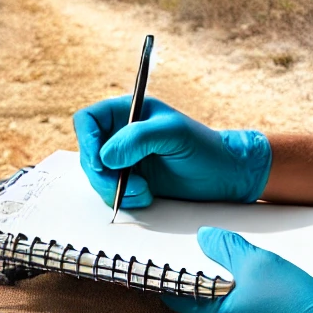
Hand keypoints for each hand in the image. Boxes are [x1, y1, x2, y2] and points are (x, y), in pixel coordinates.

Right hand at [72, 96, 271, 207]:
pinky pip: (111, 193)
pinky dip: (124, 199)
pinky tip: (146, 196)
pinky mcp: (131, 183)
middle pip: (88, 154)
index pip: (88, 120)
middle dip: (102, 173)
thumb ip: (138, 138)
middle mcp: (121, 136)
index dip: (86, 139)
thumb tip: (105, 157)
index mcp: (127, 113)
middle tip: (122, 183)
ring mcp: (124, 161)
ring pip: (97, 178)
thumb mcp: (173, 133)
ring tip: (144, 191)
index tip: (100, 160)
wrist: (225, 177)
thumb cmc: (204, 147)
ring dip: (114, 189)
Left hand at [162, 227, 312, 312]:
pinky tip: (267, 301)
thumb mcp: (260, 263)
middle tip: (232, 267)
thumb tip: (204, 237)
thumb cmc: (297, 308)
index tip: (183, 258)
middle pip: (200, 305)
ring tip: (256, 283)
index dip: (177, 273)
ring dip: (233, 300)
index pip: (174, 294)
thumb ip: (226, 248)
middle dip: (213, 284)